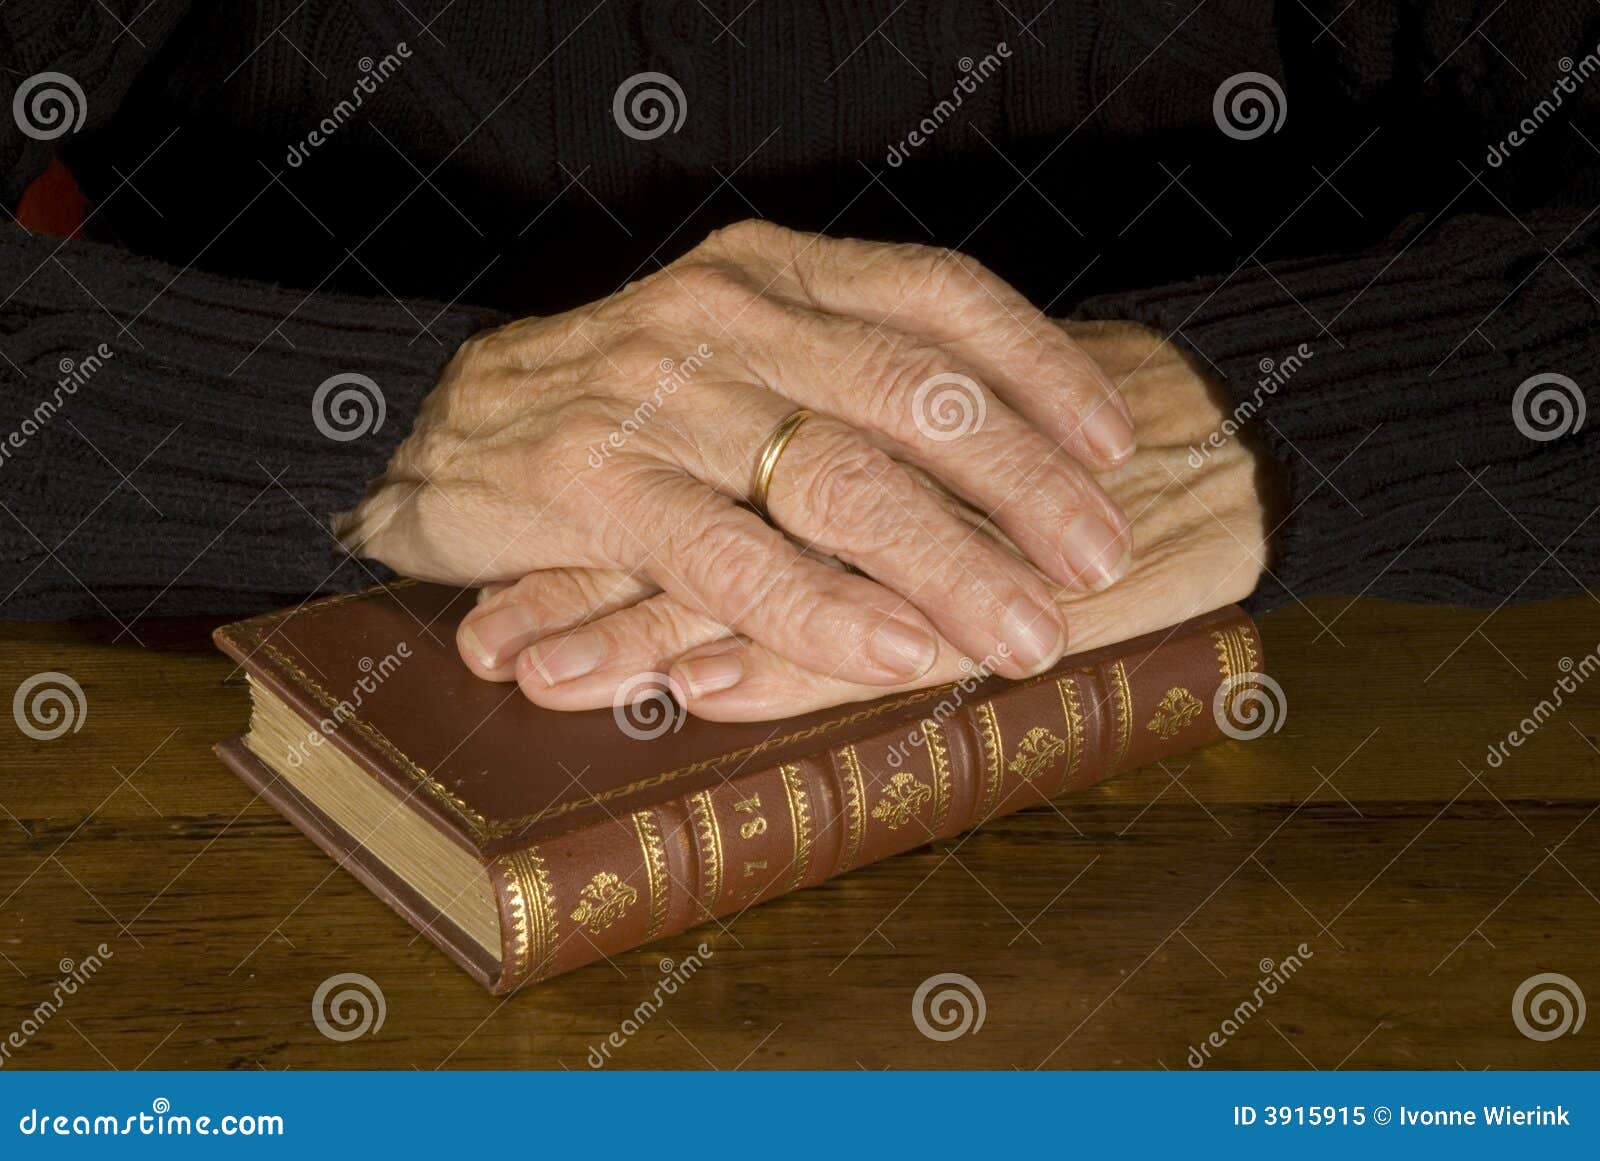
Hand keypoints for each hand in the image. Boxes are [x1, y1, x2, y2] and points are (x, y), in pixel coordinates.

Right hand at [464, 320, 1279, 719]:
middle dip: (1024, 484)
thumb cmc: (613, 407)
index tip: (1112, 445)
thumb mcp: (731, 357)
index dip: (1040, 369)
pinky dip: (823, 608)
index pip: (936, 296)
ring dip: (951, 562)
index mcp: (767, 273)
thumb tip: (996, 455)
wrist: (436, 431)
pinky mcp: (590, 482)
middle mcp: (720, 315)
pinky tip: (900, 649)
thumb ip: (834, 381)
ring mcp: (653, 396)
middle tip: (1102, 555)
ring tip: (1030, 632)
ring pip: (836, 477)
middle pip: (911, 393)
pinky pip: (731, 558)